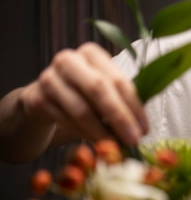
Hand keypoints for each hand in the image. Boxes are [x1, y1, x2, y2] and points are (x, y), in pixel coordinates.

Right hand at [19, 42, 148, 146]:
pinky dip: (83, 134)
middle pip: (99, 89)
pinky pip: (65, 120)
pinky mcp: (36, 98)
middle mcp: (69, 60)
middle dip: (119, 117)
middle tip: (133, 139)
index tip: (145, 129)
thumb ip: (122, 99)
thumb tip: (143, 126)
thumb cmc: (81, 93)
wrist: (41, 99)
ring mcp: (49, 78)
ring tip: (115, 146)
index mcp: (92, 53)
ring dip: (101, 132)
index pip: (118, 80)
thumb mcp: (103, 89)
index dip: (134, 106)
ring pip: (81, 109)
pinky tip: (96, 143)